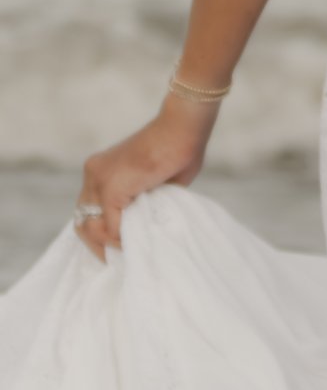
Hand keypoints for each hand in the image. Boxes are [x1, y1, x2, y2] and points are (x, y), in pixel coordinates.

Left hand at [76, 99, 214, 256]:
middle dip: (96, 244)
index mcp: (101, 170)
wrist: (183, 129)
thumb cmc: (180, 149)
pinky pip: (110, 226)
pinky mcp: (112, 188)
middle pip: (81, 219)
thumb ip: (144, 201)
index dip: (100, 230)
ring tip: (129, 252)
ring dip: (109, 244)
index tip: (116, 247)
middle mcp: (93, 174)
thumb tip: (145, 227)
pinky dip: (122, 239)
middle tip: (114, 260)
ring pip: (90, 226)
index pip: (88, 208)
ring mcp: (100, 180)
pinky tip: (136, 242)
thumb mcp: (155, 182)